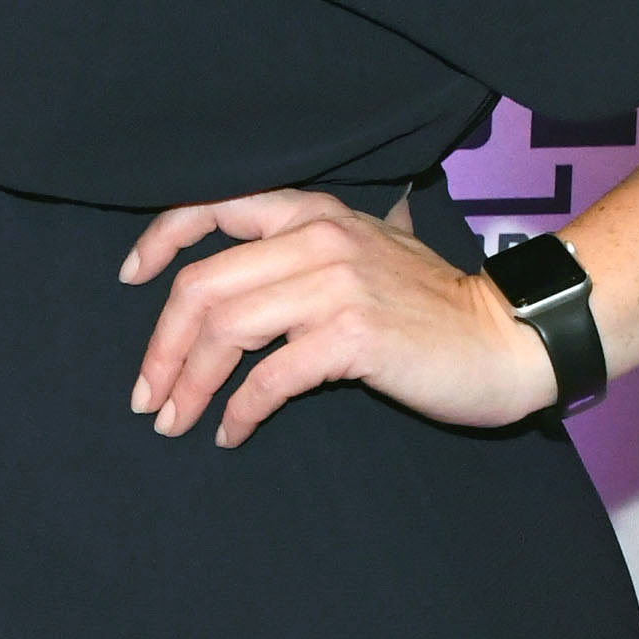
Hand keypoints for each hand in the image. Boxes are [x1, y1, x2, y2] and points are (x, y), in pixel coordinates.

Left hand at [121, 191, 557, 448]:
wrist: (508, 338)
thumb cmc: (434, 308)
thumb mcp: (369, 253)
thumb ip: (310, 252)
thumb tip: (243, 281)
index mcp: (314, 212)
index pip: (214, 206)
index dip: (160, 241)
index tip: (130, 279)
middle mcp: (319, 238)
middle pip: (203, 286)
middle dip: (160, 348)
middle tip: (147, 397)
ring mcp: (336, 285)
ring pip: (226, 331)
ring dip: (189, 385)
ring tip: (176, 422)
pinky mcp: (352, 336)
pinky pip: (269, 377)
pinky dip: (238, 411)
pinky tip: (231, 432)